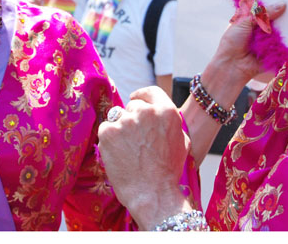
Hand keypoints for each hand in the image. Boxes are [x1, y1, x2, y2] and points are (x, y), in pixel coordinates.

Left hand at [98, 87, 189, 228]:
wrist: (153, 194)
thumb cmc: (169, 172)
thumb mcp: (181, 141)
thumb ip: (169, 122)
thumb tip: (157, 112)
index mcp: (166, 111)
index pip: (150, 92)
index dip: (142, 96)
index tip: (135, 98)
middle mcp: (145, 112)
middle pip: (132, 106)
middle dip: (132, 119)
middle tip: (135, 141)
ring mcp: (125, 120)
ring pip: (117, 117)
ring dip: (120, 129)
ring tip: (127, 151)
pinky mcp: (108, 132)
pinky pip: (105, 129)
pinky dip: (109, 140)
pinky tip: (118, 155)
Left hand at [213, 0, 286, 86]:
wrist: (232, 65)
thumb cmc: (233, 41)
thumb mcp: (245, 21)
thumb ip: (263, 13)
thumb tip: (282, 4)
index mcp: (251, 19)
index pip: (265, 8)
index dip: (274, 2)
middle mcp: (261, 29)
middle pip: (276, 19)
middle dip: (285, 14)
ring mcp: (269, 40)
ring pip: (282, 31)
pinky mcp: (275, 51)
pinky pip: (285, 44)